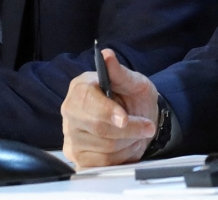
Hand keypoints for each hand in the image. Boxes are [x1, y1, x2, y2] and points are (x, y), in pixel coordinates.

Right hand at [61, 49, 158, 168]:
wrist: (140, 120)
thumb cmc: (133, 98)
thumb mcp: (135, 82)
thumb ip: (120, 72)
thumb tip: (107, 55)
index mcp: (80, 87)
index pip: (85, 100)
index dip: (106, 111)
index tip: (124, 118)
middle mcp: (70, 112)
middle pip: (97, 128)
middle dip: (129, 129)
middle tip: (147, 126)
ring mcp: (71, 137)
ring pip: (104, 147)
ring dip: (129, 142)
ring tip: (135, 133)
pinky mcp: (78, 157)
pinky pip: (103, 164)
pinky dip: (122, 156)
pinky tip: (125, 146)